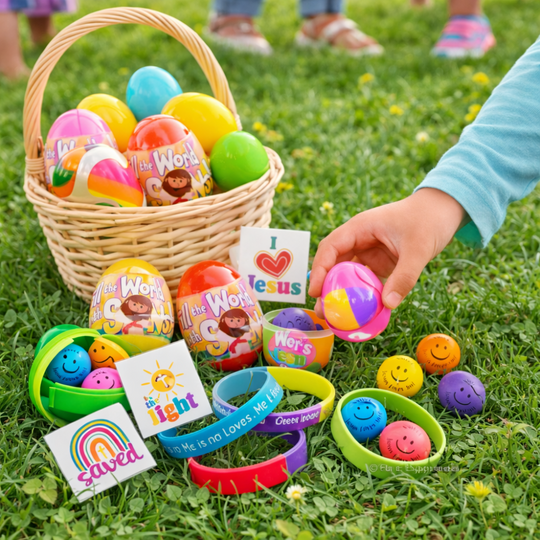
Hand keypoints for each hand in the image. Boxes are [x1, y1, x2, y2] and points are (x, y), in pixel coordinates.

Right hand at [308, 188, 464, 315]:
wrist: (444, 209)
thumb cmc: (429, 219)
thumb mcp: (418, 248)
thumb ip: (404, 276)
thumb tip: (388, 305)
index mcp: (360, 228)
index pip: (330, 248)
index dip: (320, 270)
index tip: (316, 291)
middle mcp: (359, 239)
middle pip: (333, 263)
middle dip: (326, 287)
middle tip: (323, 311)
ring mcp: (368, 251)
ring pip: (346, 273)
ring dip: (340, 293)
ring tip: (336, 316)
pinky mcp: (378, 262)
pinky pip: (364, 280)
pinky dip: (360, 294)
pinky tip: (359, 312)